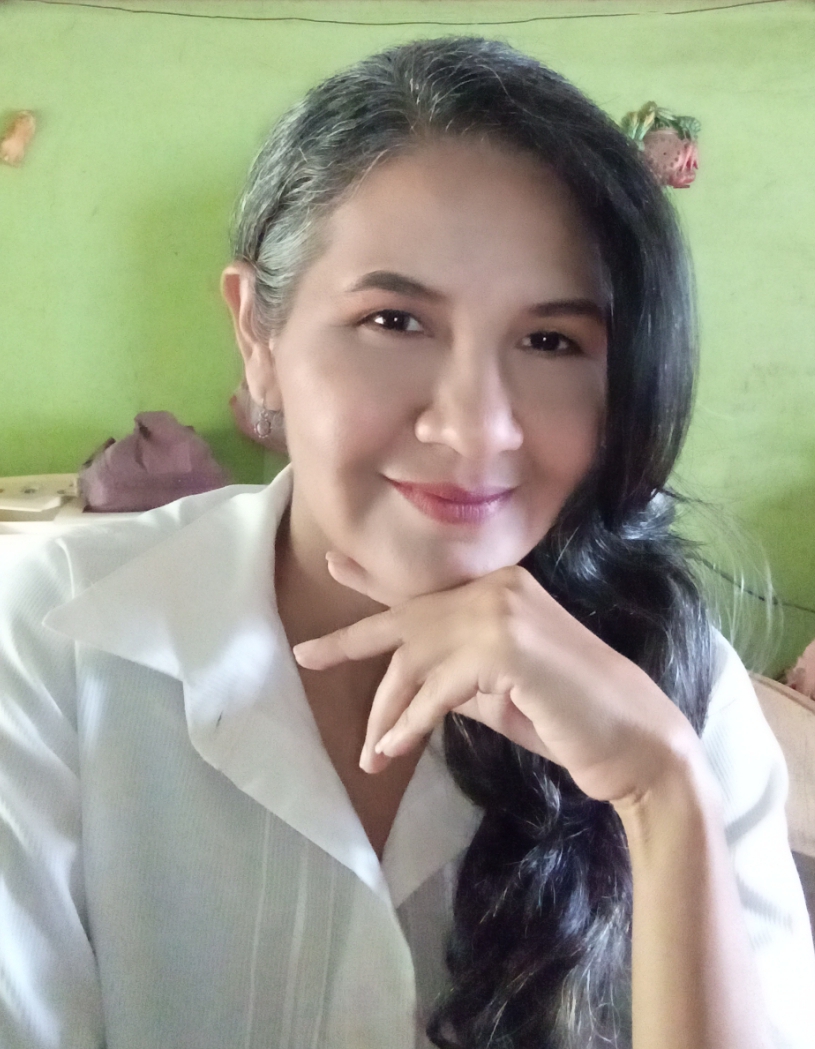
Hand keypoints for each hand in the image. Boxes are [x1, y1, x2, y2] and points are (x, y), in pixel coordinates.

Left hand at [292, 552, 699, 807]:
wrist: (638, 744)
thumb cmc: (572, 720)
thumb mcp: (501, 691)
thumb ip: (459, 675)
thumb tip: (417, 686)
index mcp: (503, 590)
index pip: (428, 586)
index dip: (376, 580)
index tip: (337, 563)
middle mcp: (498, 588)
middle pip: (408, 621)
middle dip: (352, 643)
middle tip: (307, 655)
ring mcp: (501, 612)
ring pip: (415, 660)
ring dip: (386, 712)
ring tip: (369, 752)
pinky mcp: (504, 648)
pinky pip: (436, 690)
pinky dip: (408, 724)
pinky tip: (390, 750)